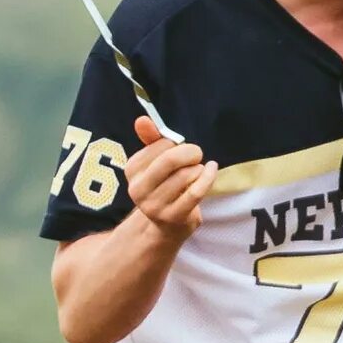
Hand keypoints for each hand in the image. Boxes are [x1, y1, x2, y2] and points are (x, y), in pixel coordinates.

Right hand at [124, 114, 216, 241]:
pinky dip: (208, 177)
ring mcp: (154, 206)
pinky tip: (211, 169)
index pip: (159, 146)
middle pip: (170, 160)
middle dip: (190, 152)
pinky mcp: (173, 217)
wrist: (168, 223)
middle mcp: (137, 189)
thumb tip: (143, 119)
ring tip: (197, 172)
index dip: (175, 143)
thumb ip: (151, 139)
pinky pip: (196, 192)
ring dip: (198, 169)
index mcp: (131, 170)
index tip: (180, 147)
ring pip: (186, 175)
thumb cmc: (165, 184)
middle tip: (197, 153)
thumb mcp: (155, 161)